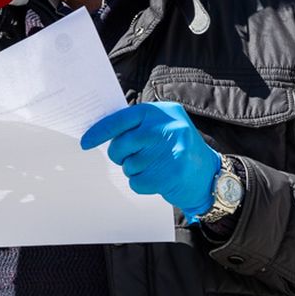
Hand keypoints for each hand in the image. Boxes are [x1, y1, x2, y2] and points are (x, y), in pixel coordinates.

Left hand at [80, 102, 218, 218]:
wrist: (209, 176)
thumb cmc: (179, 150)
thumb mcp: (165, 126)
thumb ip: (139, 126)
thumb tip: (101, 132)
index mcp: (162, 112)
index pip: (122, 119)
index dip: (100, 131)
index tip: (85, 142)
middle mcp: (166, 127)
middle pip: (121, 145)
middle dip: (120, 156)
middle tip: (133, 158)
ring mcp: (170, 150)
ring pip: (128, 166)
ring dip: (136, 171)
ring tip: (156, 166)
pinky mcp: (170, 173)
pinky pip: (137, 182)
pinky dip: (143, 184)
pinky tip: (159, 178)